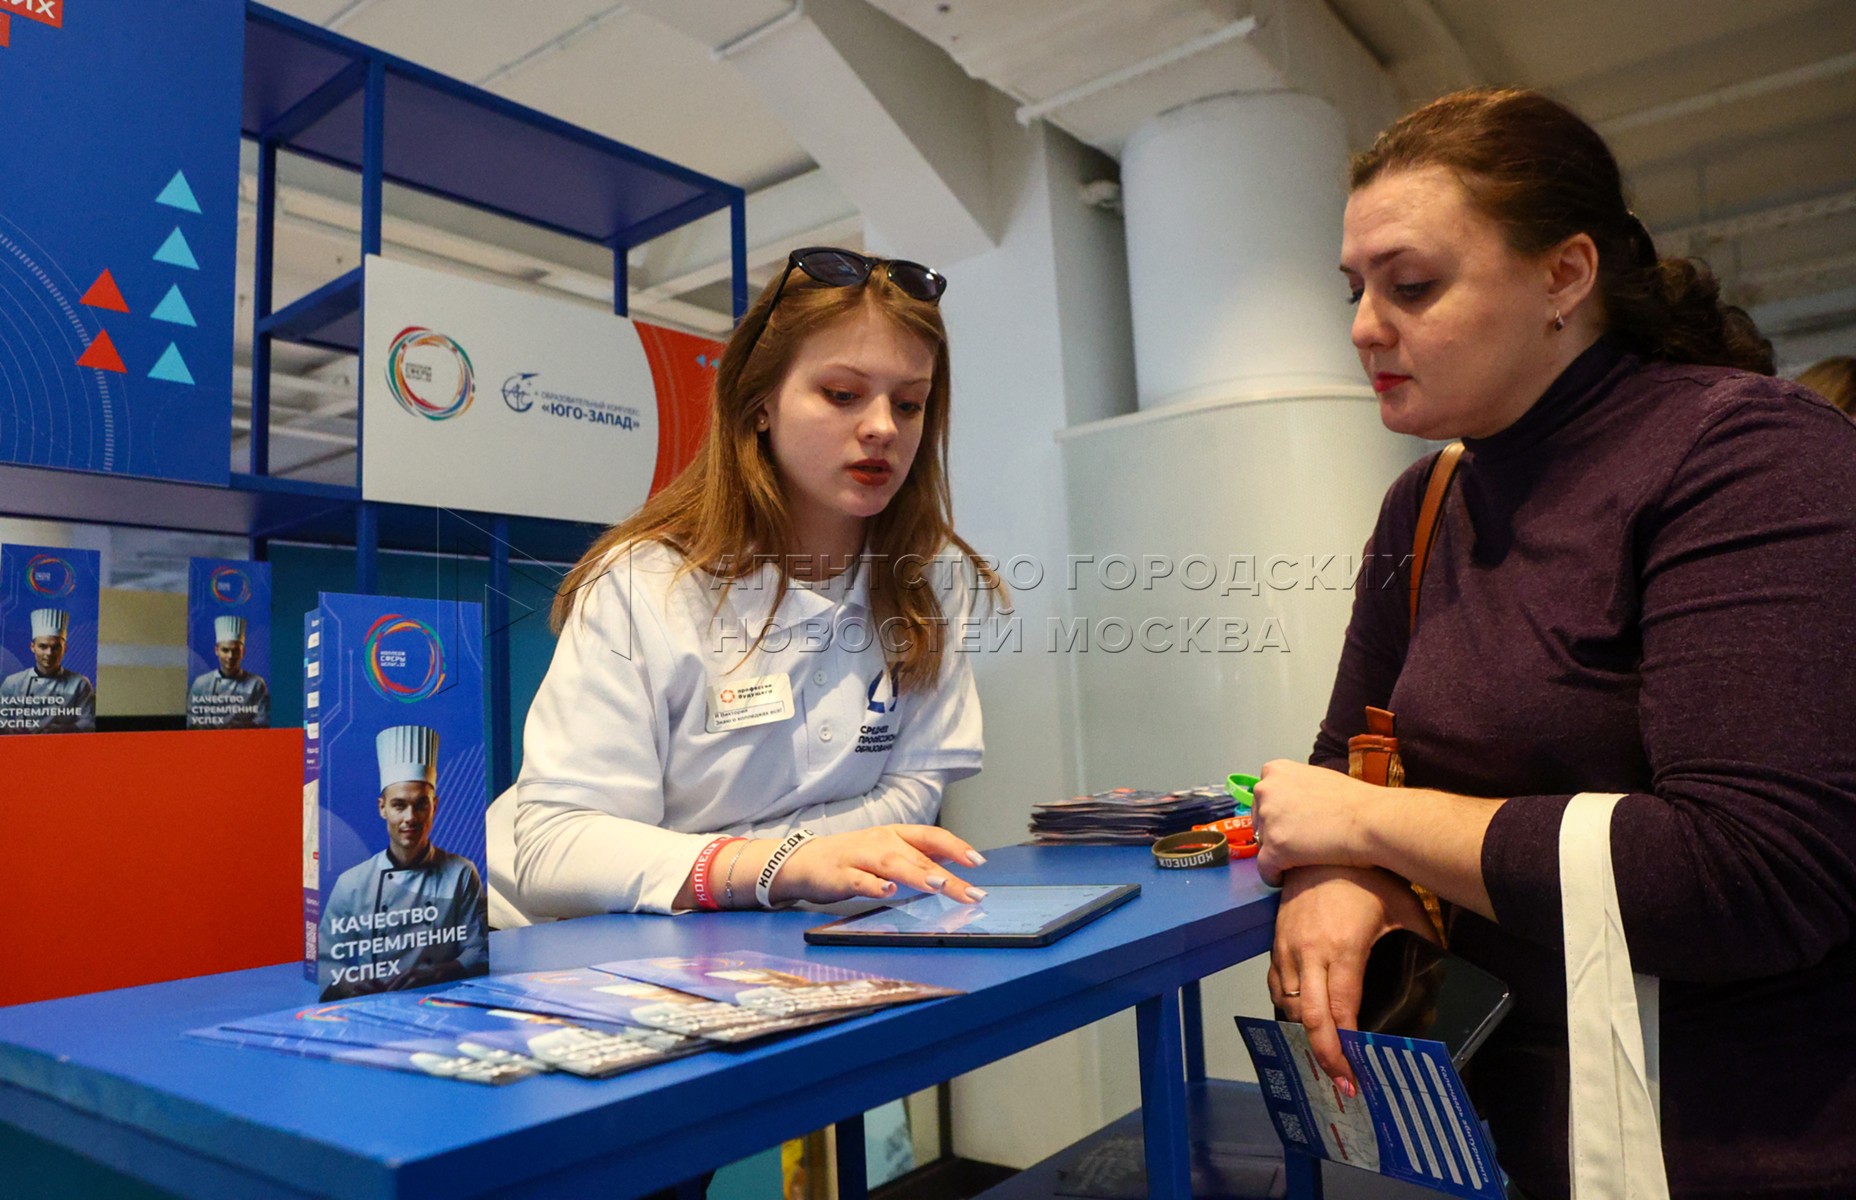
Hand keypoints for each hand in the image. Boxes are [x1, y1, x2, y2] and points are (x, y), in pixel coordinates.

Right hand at [771, 825, 986, 904]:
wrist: (803, 861)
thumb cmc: (852, 858)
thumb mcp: (887, 850)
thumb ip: (917, 856)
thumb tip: (955, 862)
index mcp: (895, 834)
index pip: (931, 836)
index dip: (955, 847)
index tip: (978, 862)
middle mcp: (881, 842)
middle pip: (918, 857)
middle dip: (947, 875)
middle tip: (971, 893)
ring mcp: (860, 857)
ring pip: (893, 864)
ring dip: (917, 874)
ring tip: (939, 885)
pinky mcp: (840, 875)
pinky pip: (859, 880)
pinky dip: (874, 885)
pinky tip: (888, 891)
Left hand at [1252, 760, 1379, 884]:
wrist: (1371, 820)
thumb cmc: (1354, 800)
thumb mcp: (1317, 779)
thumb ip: (1297, 789)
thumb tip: (1292, 804)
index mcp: (1275, 771)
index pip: (1263, 797)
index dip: (1276, 814)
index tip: (1290, 825)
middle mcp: (1265, 791)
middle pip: (1259, 820)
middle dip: (1274, 833)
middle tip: (1298, 844)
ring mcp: (1268, 819)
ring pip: (1263, 844)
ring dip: (1278, 853)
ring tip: (1300, 860)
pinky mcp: (1274, 847)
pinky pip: (1265, 869)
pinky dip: (1273, 876)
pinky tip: (1285, 879)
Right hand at [1267, 865, 1436, 1090]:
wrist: (1320, 847)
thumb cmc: (1366, 877)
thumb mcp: (1405, 908)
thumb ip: (1425, 944)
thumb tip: (1443, 974)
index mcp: (1341, 947)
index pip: (1340, 1010)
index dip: (1346, 1046)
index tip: (1357, 1072)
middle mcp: (1307, 953)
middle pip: (1309, 1018)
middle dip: (1325, 1056)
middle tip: (1344, 1084)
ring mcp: (1286, 948)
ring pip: (1287, 1007)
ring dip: (1306, 1036)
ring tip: (1328, 1059)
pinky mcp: (1276, 943)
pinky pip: (1276, 988)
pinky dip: (1289, 1011)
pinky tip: (1306, 1024)